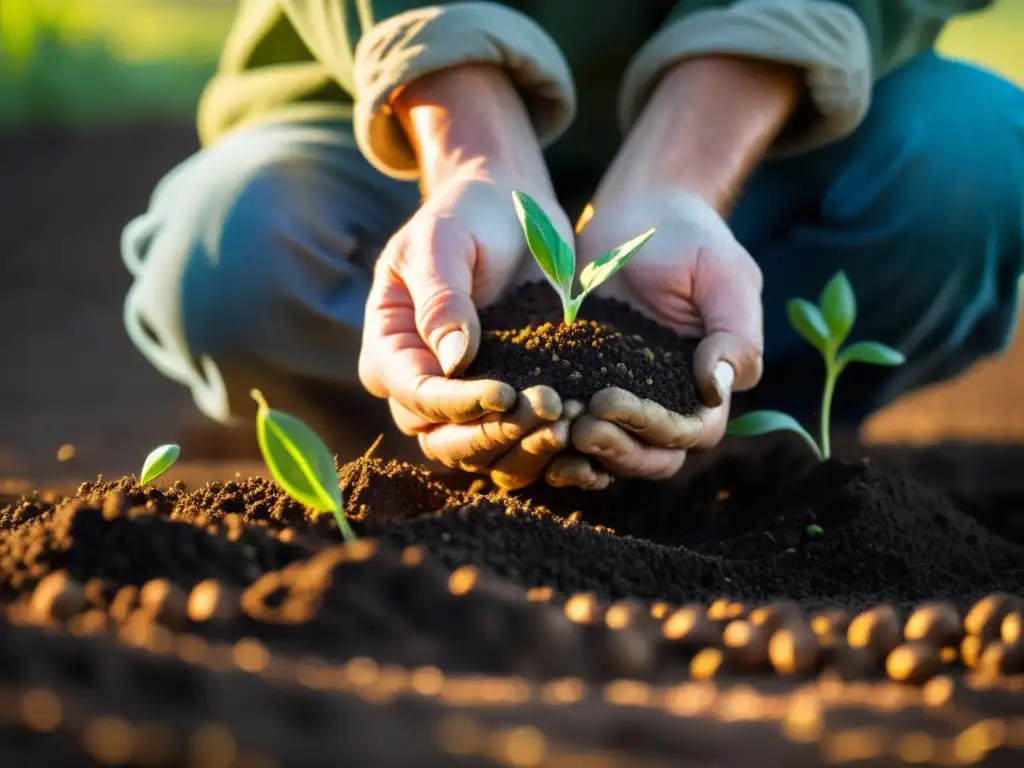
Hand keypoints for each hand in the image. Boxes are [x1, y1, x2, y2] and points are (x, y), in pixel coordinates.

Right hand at [358, 64, 579, 488]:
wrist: (506, 205)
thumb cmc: (466, 215)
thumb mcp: (443, 241)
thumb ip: (441, 297)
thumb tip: (453, 360)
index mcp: (390, 348)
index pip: (416, 395)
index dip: (458, 403)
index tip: (506, 394)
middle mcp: (417, 385)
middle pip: (442, 439)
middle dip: (492, 435)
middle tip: (547, 415)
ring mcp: (459, 399)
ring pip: (477, 453)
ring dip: (521, 449)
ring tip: (567, 423)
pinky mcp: (500, 403)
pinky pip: (512, 444)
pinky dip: (541, 448)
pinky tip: (576, 435)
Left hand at [547, 188, 762, 488]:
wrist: (639, 213)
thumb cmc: (692, 241)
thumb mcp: (727, 278)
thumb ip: (735, 334)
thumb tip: (717, 389)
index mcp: (707, 389)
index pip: (689, 433)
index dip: (654, 429)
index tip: (610, 401)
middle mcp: (666, 404)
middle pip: (649, 458)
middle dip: (615, 450)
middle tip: (576, 427)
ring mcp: (623, 399)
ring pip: (609, 454)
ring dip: (583, 454)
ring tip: (550, 430)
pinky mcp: (582, 385)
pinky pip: (571, 427)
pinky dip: (554, 435)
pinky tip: (527, 423)